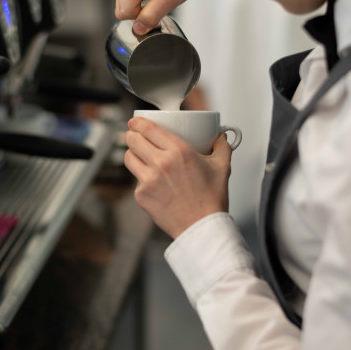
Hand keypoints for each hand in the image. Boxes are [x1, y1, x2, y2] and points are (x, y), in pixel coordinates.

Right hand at [115, 0, 211, 34]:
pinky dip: (139, 0)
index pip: (125, 12)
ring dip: (140, 6)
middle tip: (159, 0)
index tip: (159, 6)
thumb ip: (151, 16)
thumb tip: (137, 30)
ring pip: (123, 5)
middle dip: (140, 11)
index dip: (143, 16)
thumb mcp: (170, 0)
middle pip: (122, 9)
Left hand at [124, 117, 231, 238]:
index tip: (136, 121)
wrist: (202, 227)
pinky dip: (141, 178)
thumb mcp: (222, 167)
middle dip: (132, 135)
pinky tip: (153, 182)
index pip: (148, 128)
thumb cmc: (211, 199)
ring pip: (128, 158)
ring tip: (140, 156)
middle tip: (136, 137)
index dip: (138, 122)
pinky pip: (136, 180)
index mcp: (178, 151)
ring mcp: (148, 180)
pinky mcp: (141, 196)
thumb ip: (222, 146)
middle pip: (132, 140)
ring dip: (132, 154)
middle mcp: (160, 163)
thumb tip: (221, 136)